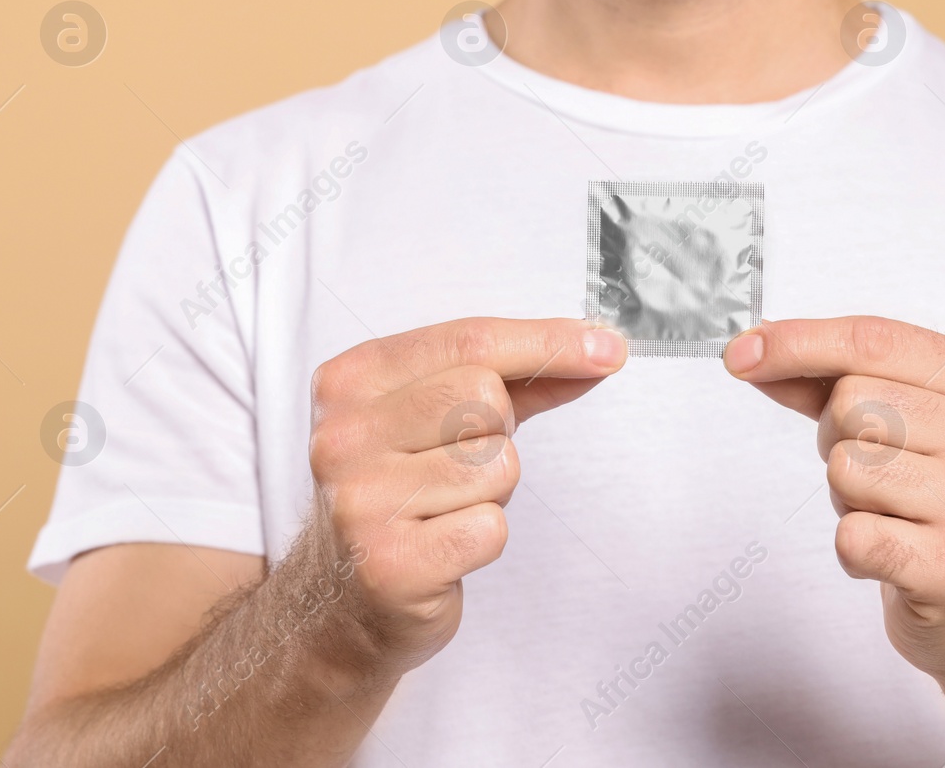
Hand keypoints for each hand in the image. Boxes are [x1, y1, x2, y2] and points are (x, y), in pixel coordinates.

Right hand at [307, 317, 626, 673]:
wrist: (337, 603)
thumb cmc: (401, 497)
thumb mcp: (440, 421)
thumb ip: (517, 381)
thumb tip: (598, 353)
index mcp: (351, 382)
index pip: (468, 341)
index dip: (548, 343)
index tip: (607, 350)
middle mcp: (344, 435)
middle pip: (485, 397)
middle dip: (499, 433)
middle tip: (461, 467)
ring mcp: (360, 500)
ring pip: (496, 465)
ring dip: (491, 492)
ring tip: (445, 510)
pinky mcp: (388, 564)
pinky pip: (490, 528)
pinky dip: (483, 539)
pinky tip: (442, 549)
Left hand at [724, 316, 944, 676]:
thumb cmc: (934, 496)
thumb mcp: (898, 420)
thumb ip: (827, 381)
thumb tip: (752, 353)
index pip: (873, 341)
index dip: (796, 343)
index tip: (741, 355)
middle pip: (852, 404)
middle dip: (837, 440)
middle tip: (878, 474)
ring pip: (846, 468)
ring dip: (847, 498)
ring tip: (891, 514)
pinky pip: (852, 537)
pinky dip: (852, 549)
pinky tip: (890, 554)